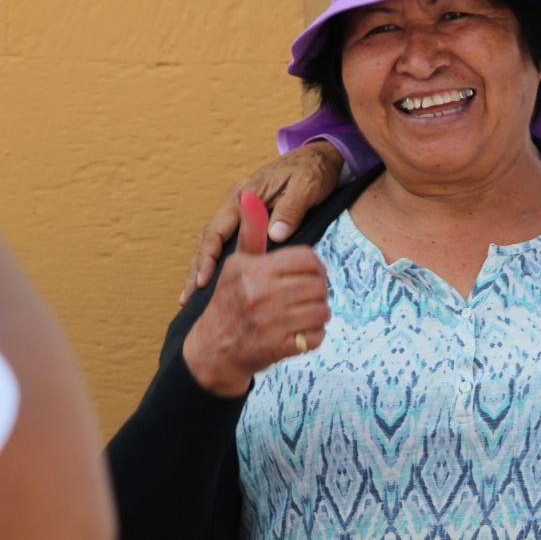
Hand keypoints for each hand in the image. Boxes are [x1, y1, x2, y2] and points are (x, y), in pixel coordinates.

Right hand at [182, 141, 342, 303]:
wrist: (320, 157)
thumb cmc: (312, 171)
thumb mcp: (306, 187)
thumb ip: (290, 210)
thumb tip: (275, 237)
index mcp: (245, 193)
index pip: (218, 229)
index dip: (208, 256)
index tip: (203, 280)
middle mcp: (236, 201)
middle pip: (209, 238)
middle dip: (197, 267)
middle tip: (188, 296)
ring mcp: (240, 209)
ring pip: (214, 241)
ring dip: (203, 265)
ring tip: (193, 295)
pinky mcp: (248, 216)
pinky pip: (227, 240)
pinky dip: (218, 259)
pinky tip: (215, 278)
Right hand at [182, 193, 328, 396]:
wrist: (212, 350)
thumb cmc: (230, 301)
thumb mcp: (238, 263)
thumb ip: (251, 230)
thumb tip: (248, 196)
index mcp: (254, 270)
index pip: (307, 259)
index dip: (315, 266)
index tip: (311, 273)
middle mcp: (260, 294)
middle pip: (318, 285)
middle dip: (318, 290)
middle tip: (311, 294)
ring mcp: (269, 323)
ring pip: (321, 310)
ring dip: (318, 313)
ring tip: (307, 311)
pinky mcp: (277, 347)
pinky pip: (316, 337)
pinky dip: (314, 335)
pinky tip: (301, 331)